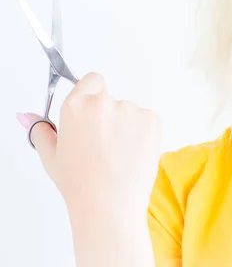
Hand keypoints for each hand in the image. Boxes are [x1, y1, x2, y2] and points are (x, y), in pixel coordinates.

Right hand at [16, 72, 162, 219]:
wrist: (109, 204)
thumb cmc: (80, 184)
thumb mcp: (52, 156)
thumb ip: (41, 130)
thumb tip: (27, 116)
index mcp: (75, 106)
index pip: (92, 80)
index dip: (93, 95)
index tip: (93, 112)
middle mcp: (103, 103)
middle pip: (110, 100)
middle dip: (108, 117)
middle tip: (103, 145)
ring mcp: (130, 110)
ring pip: (130, 112)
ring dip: (126, 126)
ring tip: (118, 155)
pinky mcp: (152, 120)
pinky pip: (147, 121)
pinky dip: (143, 134)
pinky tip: (133, 154)